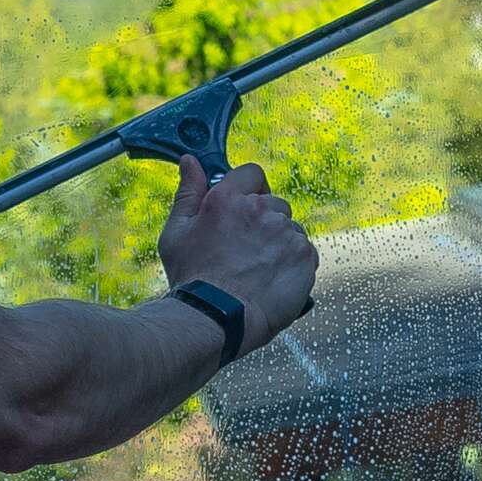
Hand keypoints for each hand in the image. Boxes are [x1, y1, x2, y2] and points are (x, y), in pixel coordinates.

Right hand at [159, 156, 318, 347]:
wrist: (216, 320)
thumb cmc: (192, 279)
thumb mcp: (176, 232)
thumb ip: (188, 192)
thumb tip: (190, 161)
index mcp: (228, 199)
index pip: (252, 173)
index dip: (250, 189)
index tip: (244, 209)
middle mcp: (261, 210)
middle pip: (274, 204)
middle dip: (264, 222)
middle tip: (246, 251)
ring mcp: (286, 233)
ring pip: (289, 230)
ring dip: (279, 244)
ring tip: (258, 272)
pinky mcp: (305, 256)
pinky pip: (305, 252)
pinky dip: (294, 264)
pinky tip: (274, 281)